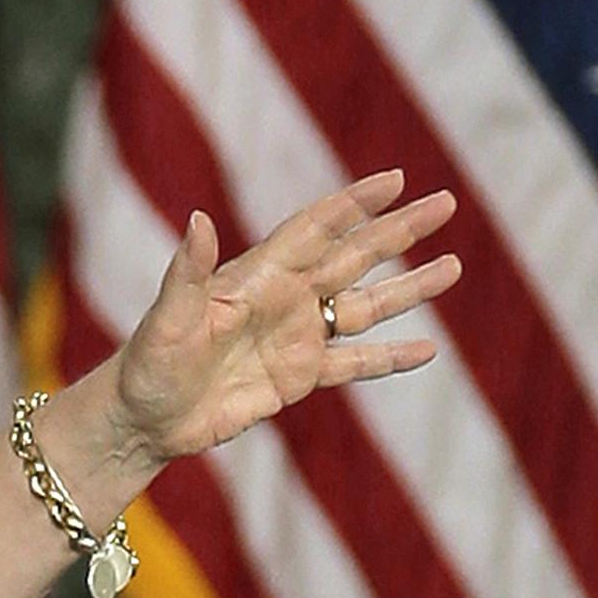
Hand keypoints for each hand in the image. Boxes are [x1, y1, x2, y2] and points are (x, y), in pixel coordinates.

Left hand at [111, 168, 461, 466]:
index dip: (354, 204)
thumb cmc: (147, 364)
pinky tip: (430, 350)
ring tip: (454, 266)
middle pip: (354, 257)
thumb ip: (188, 272)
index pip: (315, 229)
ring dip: (409, 288)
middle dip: (399, 230)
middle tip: (446, 202)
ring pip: (366, 306)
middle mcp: (284, 300)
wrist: (144, 419)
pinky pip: (356, 365)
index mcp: (257, 277)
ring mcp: (297, 338)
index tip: (395, 178)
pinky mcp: (300, 378)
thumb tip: (198, 219)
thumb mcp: (168, 318)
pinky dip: (391, 358)